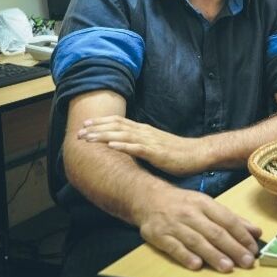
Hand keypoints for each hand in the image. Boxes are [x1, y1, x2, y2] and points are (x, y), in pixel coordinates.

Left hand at [78, 116, 203, 175]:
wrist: (197, 154)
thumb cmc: (178, 152)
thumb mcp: (156, 145)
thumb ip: (141, 143)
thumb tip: (126, 145)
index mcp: (144, 130)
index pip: (119, 122)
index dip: (101, 123)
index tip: (85, 125)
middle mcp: (145, 132)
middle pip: (116, 126)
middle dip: (96, 128)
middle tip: (79, 131)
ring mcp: (150, 141)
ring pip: (122, 135)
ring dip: (103, 136)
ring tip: (88, 138)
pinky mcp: (156, 152)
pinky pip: (137, 148)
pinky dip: (123, 146)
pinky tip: (111, 147)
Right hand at [137, 186, 261, 271]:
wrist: (148, 198)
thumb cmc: (183, 203)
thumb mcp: (207, 204)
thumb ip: (231, 219)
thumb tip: (255, 231)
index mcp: (205, 203)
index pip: (227, 219)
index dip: (241, 234)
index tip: (253, 248)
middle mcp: (191, 213)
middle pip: (214, 232)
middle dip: (232, 247)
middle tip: (246, 261)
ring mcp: (174, 224)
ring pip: (196, 240)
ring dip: (213, 254)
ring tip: (227, 266)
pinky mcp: (160, 236)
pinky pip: (174, 247)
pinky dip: (185, 256)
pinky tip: (196, 265)